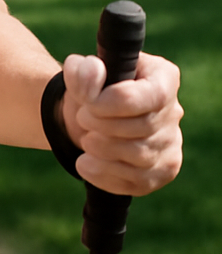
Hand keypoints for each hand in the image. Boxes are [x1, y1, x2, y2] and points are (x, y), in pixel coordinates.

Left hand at [61, 51, 182, 195]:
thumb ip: (83, 71)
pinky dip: (106, 175)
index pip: (150, 96)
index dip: (113, 103)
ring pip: (142, 157)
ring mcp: (172, 143)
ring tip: (87, 140)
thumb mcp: (79, 72)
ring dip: (103, 151)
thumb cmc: (90, 90)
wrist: (87, 118)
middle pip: (144, 128)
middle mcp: (174, 111)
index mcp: (163, 77)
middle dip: (103, 126)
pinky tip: (87, 163)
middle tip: (83, 119)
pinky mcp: (164, 171)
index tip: (88, 103)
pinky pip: (140, 181)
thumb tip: (93, 79)